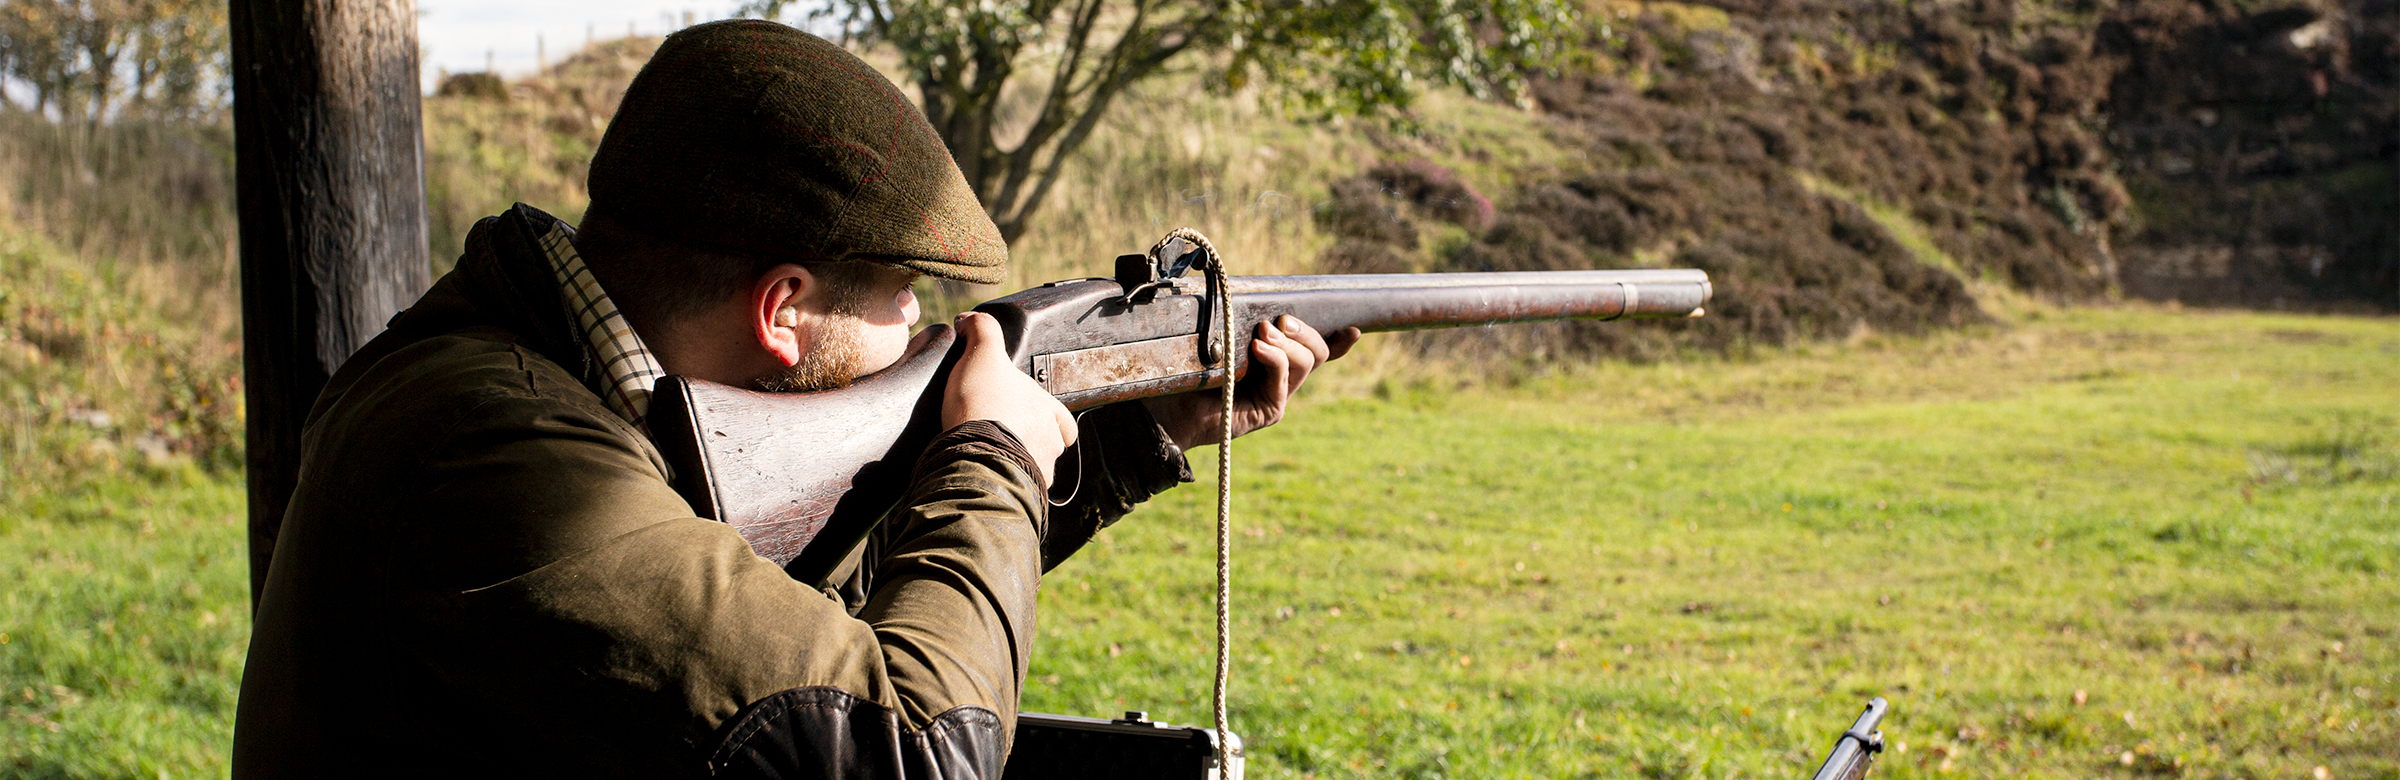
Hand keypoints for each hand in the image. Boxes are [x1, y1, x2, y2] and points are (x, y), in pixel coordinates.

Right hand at [944, 311, 1077, 486]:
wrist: (976, 455)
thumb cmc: (984, 407)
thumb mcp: (982, 356)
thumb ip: (982, 332)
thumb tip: (970, 319)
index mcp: (1047, 411)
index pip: (1062, 418)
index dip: (1049, 417)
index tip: (1031, 416)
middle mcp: (1049, 443)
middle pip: (1046, 445)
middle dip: (1027, 442)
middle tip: (1000, 437)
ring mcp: (1037, 471)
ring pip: (1031, 469)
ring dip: (1015, 465)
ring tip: (988, 461)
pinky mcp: (1019, 494)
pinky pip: (1014, 491)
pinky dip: (1002, 485)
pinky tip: (984, 479)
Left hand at [1142, 315, 1360, 448]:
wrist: (1162, 407)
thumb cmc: (1180, 368)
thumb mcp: (1215, 335)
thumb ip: (1239, 320)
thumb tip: (1256, 304)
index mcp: (1268, 360)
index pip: (1309, 350)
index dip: (1338, 342)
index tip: (1353, 329)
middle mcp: (1277, 380)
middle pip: (1316, 353)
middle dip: (1306, 330)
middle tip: (1279, 321)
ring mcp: (1275, 396)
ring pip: (1307, 362)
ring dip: (1289, 343)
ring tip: (1262, 335)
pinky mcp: (1267, 411)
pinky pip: (1284, 378)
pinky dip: (1276, 359)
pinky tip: (1258, 349)